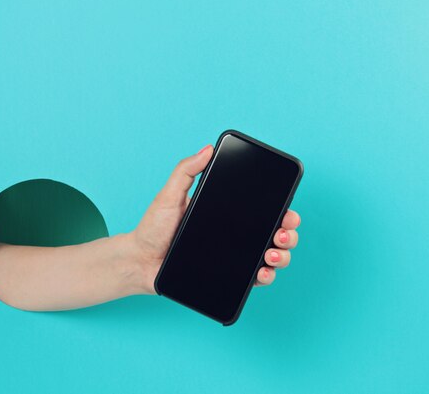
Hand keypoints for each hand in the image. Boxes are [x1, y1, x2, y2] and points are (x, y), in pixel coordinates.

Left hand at [128, 144, 300, 293]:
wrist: (140, 260)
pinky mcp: (228, 278)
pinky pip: (254, 279)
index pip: (264, 211)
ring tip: (270, 255)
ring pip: (272, 258)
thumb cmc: (153, 227)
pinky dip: (265, 278)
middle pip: (276, 234)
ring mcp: (234, 258)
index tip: (288, 212)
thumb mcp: (170, 195)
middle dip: (289, 235)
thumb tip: (207, 148)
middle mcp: (236, 236)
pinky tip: (262, 273)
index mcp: (228, 214)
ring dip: (282, 257)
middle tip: (282, 234)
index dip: (283, 211)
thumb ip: (186, 171)